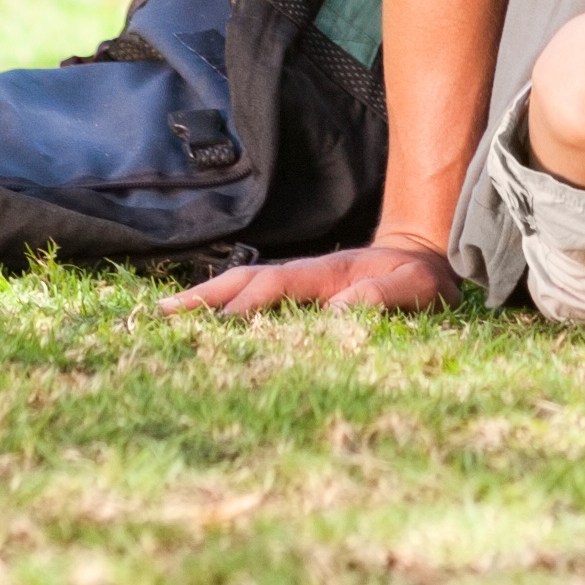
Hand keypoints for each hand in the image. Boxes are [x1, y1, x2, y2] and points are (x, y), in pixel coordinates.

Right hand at [158, 238, 457, 318]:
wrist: (423, 257)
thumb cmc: (420, 279)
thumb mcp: (415, 289)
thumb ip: (384, 296)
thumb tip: (338, 311)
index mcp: (324, 274)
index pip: (274, 286)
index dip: (245, 304)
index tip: (215, 326)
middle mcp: (301, 275)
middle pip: (243, 281)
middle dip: (204, 298)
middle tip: (161, 316)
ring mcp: (295, 284)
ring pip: (241, 288)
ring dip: (204, 301)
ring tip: (163, 318)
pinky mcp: (295, 296)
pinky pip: (252, 300)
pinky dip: (221, 308)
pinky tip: (200, 325)